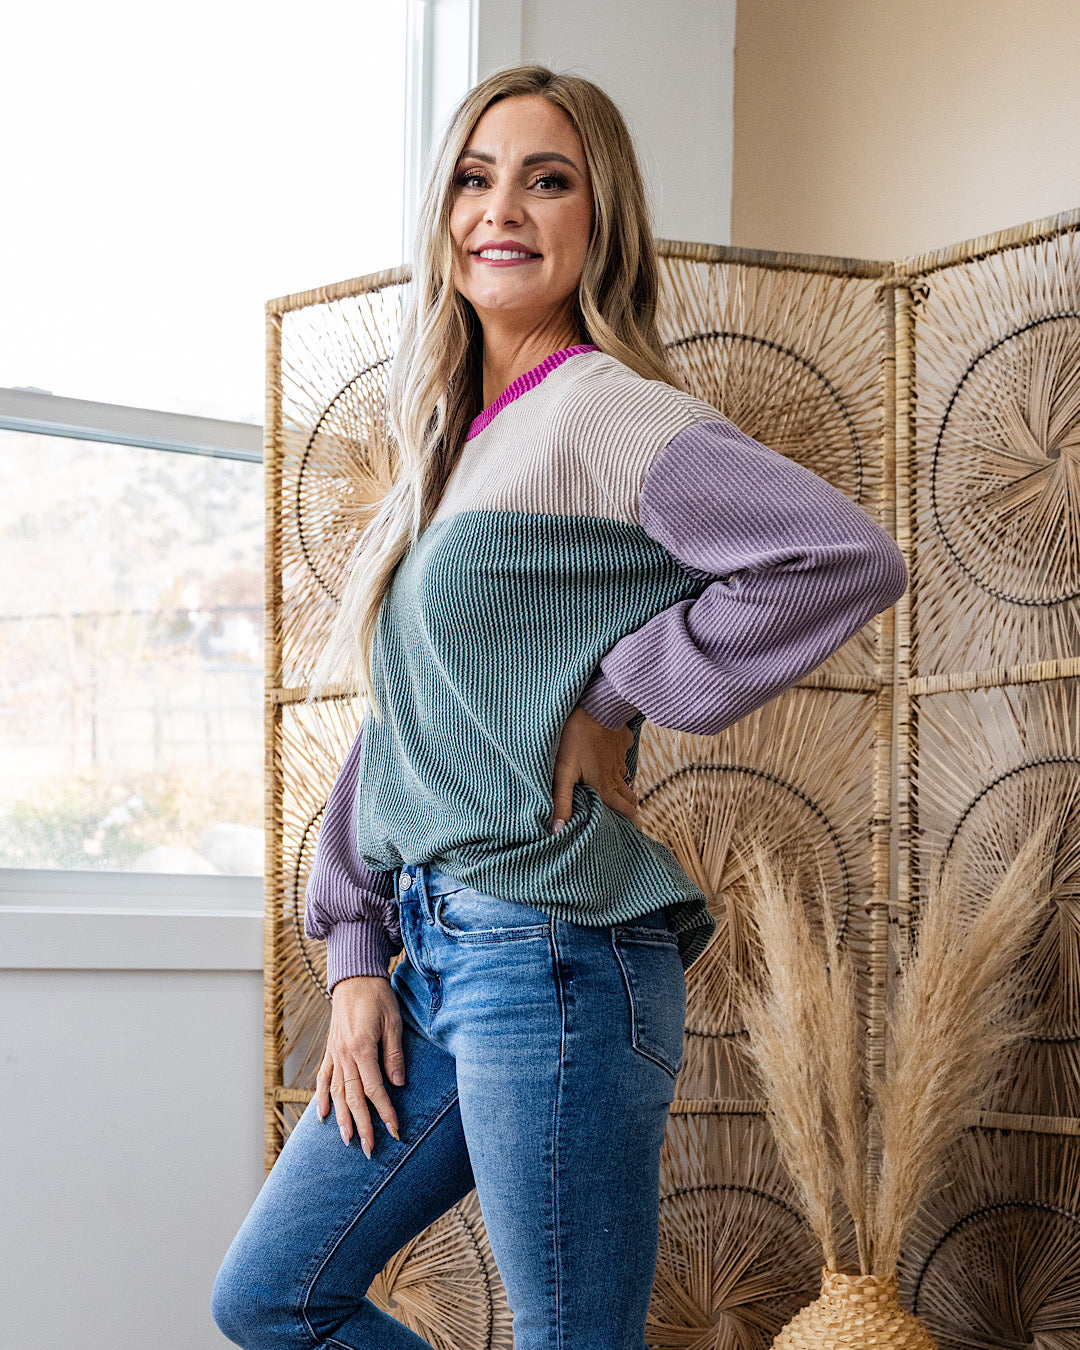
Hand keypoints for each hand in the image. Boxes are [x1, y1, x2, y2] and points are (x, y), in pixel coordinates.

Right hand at [315, 974, 404, 1156]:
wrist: (355, 976)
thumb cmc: (378, 996)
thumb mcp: (393, 1021)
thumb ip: (394, 1053)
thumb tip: (398, 1084)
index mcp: (362, 1048)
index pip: (374, 1088)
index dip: (384, 1111)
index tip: (394, 1130)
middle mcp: (344, 1054)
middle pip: (353, 1097)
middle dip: (362, 1125)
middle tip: (369, 1149)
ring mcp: (335, 1053)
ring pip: (336, 1092)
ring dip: (341, 1118)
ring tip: (348, 1140)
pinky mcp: (330, 1050)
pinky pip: (323, 1078)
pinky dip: (321, 1098)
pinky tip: (322, 1116)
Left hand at [551, 706, 638, 830]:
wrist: (596, 706)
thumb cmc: (575, 739)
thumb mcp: (563, 772)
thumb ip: (562, 801)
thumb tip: (557, 831)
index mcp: (604, 787)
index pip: (624, 811)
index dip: (628, 821)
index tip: (630, 828)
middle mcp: (616, 775)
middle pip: (629, 797)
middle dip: (628, 807)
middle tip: (626, 813)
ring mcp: (620, 757)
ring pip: (624, 776)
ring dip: (621, 784)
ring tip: (613, 788)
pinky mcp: (622, 740)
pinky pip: (622, 754)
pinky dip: (617, 759)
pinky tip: (609, 756)